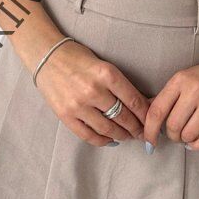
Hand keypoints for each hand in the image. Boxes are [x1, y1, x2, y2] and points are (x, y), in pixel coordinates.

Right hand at [34, 39, 149, 146]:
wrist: (47, 57)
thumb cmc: (78, 58)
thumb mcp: (104, 66)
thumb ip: (120, 85)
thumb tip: (141, 104)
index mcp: (107, 74)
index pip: (134, 100)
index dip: (146, 115)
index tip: (152, 121)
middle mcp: (94, 90)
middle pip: (123, 117)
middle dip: (136, 128)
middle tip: (143, 133)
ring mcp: (79, 105)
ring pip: (108, 129)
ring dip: (121, 135)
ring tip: (128, 136)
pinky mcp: (65, 116)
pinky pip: (88, 135)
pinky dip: (102, 140)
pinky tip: (110, 140)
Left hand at [143, 58, 198, 150]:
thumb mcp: (184, 79)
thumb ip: (166, 97)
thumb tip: (145, 118)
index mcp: (180, 80)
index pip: (157, 110)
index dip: (149, 130)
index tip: (149, 141)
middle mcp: (195, 90)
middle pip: (172, 126)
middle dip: (171, 136)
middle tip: (177, 133)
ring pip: (187, 135)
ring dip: (185, 140)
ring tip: (189, 133)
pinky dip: (196, 145)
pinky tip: (197, 140)